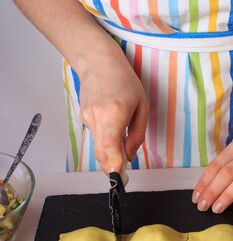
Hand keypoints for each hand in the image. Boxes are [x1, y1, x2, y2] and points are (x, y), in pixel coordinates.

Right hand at [78, 47, 147, 173]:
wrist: (98, 62)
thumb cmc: (124, 81)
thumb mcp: (142, 107)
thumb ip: (136, 135)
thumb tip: (129, 157)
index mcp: (115, 112)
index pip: (110, 145)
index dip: (113, 163)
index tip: (118, 177)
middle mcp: (97, 116)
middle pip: (101, 153)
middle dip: (112, 168)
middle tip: (122, 177)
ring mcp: (87, 117)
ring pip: (98, 147)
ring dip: (109, 156)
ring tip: (121, 156)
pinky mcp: (83, 118)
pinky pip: (96, 136)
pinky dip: (105, 141)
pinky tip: (112, 128)